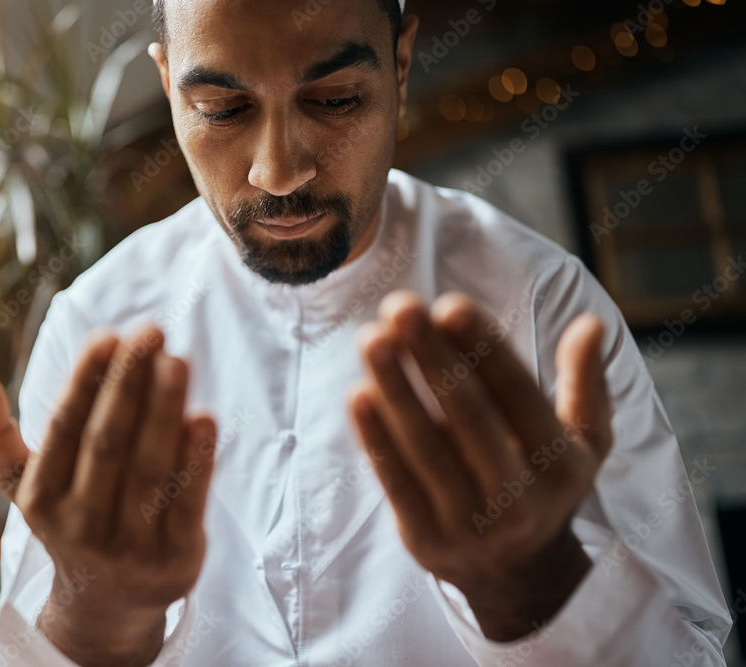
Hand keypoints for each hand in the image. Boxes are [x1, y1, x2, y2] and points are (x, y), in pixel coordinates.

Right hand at [0, 324, 216, 665]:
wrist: (107, 603)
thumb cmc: (70, 517)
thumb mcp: (24, 484)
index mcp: (41, 497)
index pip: (64, 431)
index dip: (85, 383)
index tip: (106, 336)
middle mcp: (80, 523)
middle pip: (107, 445)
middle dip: (128, 385)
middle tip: (150, 332)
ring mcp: (129, 545)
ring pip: (148, 469)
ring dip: (163, 412)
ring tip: (177, 362)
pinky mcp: (175, 558)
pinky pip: (187, 503)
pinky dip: (196, 461)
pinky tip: (204, 418)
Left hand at [348, 291, 612, 640]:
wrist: (515, 573)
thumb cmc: (542, 484)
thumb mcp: (584, 443)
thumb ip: (586, 384)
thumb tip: (591, 323)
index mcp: (560, 464)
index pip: (518, 396)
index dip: (483, 349)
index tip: (449, 304)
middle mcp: (519, 498)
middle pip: (469, 417)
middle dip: (432, 357)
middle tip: (401, 307)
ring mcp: (470, 523)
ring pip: (427, 448)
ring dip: (396, 389)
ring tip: (372, 339)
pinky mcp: (426, 540)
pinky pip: (396, 483)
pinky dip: (375, 438)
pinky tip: (358, 394)